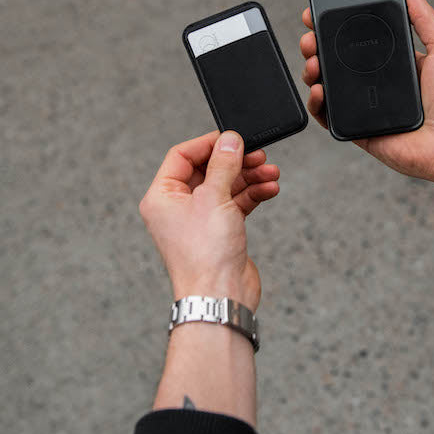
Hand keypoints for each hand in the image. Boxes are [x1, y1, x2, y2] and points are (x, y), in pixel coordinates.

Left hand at [138, 130, 279, 310]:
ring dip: (249, 177)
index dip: (208, 144)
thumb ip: (223, 164)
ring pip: (226, 186)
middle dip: (235, 161)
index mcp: (162, 196)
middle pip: (207, 170)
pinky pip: (236, 203)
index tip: (232, 137)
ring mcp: (200, 220)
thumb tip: (229, 140)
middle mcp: (178, 207)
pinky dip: (253, 194)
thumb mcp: (215, 198)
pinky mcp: (220, 231)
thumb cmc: (206, 254)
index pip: (181, 156)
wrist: (220, 296)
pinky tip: (269, 188)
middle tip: (258, 155)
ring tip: (271, 173)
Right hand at [299, 0, 433, 184]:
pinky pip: (328, 116)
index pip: (357, 37)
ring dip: (312, 69)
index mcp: (391, 61)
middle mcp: (374, 81)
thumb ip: (424, 17)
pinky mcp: (357, 129)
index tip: (320, 7)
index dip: (336, 22)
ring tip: (313, 59)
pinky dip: (316, 103)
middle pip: (334, 58)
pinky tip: (319, 89)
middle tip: (310, 34)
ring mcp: (363, 106)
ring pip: (326, 84)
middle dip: (316, 42)